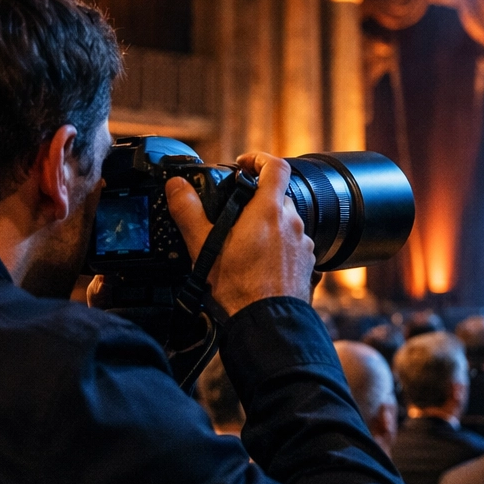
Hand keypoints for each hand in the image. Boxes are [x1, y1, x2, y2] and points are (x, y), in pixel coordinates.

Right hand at [165, 152, 316, 316]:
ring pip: (286, 224)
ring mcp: (303, 245)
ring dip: (268, 227)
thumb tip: (177, 187)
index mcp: (269, 211)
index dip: (259, 158)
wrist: (268, 324)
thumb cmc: (238, 288)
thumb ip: (189, 211)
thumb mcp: (204, 246)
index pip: (276, 166)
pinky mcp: (307, 265)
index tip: (244, 164)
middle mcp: (292, 223)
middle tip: (235, 214)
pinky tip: (259, 266)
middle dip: (257, 201)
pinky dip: (278, 249)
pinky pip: (292, 247)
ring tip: (243, 246)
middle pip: (278, 197)